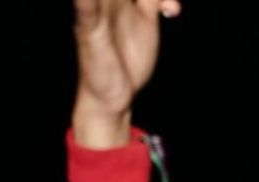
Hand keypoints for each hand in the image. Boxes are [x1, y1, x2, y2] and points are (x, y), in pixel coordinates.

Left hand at [72, 0, 180, 148]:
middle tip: (150, 3)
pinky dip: (169, 0)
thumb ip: (88, 8)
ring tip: (164, 6)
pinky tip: (171, 12)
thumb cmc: (95, 69)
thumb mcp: (91, 37)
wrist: (111, 95)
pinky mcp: (147, 15)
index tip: (140, 1)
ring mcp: (129, 4)